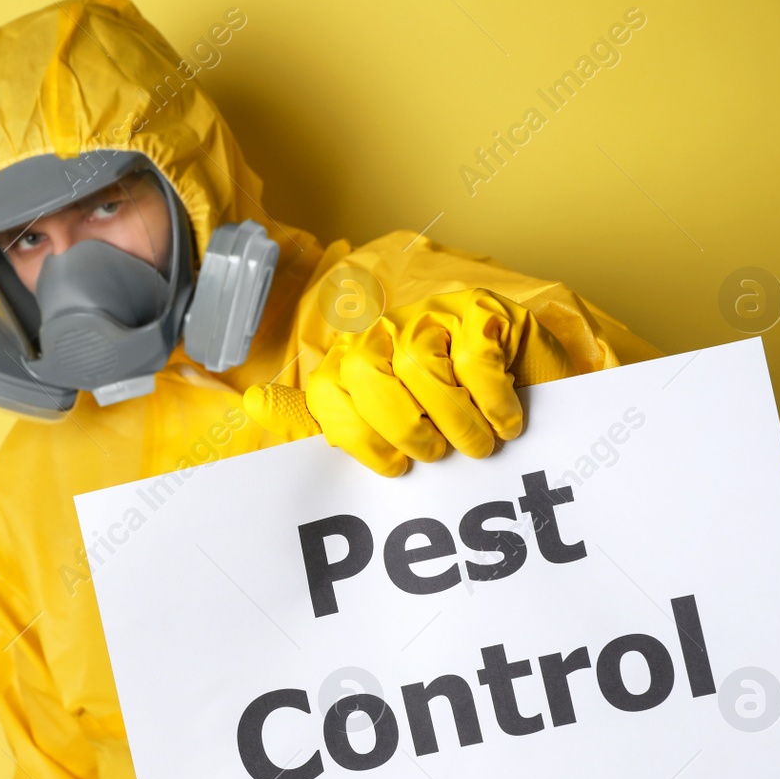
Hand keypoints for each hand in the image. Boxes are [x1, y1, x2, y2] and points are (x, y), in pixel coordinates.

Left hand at [244, 288, 572, 475]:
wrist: (527, 390)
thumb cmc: (449, 417)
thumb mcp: (383, 425)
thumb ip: (320, 420)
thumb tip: (252, 401)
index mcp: (356, 357)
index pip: (328, 388)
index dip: (356, 436)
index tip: (392, 466)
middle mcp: (389, 329)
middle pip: (368, 374)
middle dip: (403, 428)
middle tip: (433, 455)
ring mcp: (436, 314)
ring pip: (421, 369)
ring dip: (454, 422)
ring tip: (476, 446)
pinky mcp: (484, 312)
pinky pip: (477, 359)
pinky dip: (493, 402)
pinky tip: (505, 421)